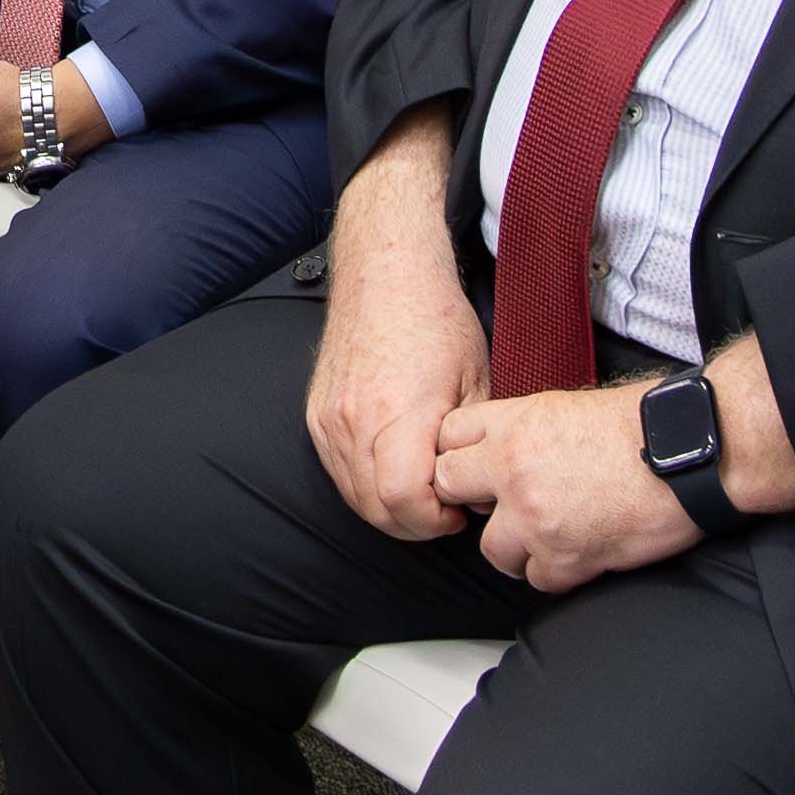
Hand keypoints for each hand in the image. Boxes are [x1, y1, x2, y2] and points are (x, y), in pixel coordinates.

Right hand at [305, 111, 490, 541]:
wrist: (386, 272)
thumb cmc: (435, 318)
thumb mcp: (477, 380)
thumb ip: (472, 443)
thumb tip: (477, 488)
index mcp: (396, 413)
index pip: (405, 504)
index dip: (436, 520)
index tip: (458, 508)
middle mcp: (353, 421)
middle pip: (376, 511)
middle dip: (416, 522)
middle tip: (445, 506)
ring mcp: (329, 420)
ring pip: (354, 497)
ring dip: (390, 507)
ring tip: (423, 485)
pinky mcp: (317, 416)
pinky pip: (339, 473)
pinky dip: (366, 484)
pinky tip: (395, 468)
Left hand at [434, 386, 697, 593]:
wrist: (689, 453)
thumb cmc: (642, 424)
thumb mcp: (566, 407)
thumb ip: (522, 428)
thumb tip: (499, 446)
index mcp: (512, 424)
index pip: (447, 438)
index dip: (460, 454)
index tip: (475, 467)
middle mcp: (511, 470)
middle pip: (448, 488)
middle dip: (473, 498)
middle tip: (503, 503)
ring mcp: (535, 517)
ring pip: (491, 548)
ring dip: (516, 546)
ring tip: (547, 534)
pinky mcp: (565, 557)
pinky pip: (538, 580)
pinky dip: (557, 572)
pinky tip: (579, 552)